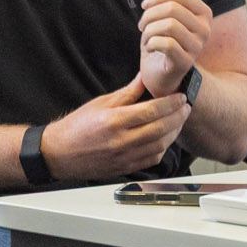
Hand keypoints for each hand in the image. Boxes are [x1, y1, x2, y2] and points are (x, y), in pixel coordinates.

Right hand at [40, 78, 190, 180]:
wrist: (60, 153)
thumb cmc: (77, 127)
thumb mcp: (101, 103)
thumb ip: (127, 92)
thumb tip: (145, 78)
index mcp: (114, 121)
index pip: (152, 111)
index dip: (171, 103)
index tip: (181, 96)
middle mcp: (121, 140)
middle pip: (161, 128)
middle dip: (178, 116)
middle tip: (186, 107)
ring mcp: (125, 157)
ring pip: (160, 145)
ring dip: (174, 132)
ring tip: (179, 120)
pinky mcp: (126, 168)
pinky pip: (152, 159)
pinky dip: (163, 147)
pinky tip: (166, 138)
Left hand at [137, 0, 210, 98]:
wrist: (162, 74)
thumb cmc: (164, 41)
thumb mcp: (165, 13)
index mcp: (204, 13)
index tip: (145, 7)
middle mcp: (205, 29)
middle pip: (172, 8)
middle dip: (149, 15)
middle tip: (141, 25)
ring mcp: (197, 47)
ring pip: (168, 25)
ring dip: (148, 30)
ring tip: (145, 37)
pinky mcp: (186, 62)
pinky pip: (166, 44)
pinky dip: (151, 43)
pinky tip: (149, 47)